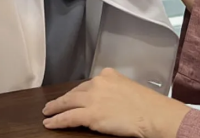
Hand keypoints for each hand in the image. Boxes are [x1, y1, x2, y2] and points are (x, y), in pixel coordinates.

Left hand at [43, 68, 189, 137]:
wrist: (152, 114)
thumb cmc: (148, 105)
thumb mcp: (129, 89)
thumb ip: (115, 90)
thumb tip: (107, 100)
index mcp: (108, 75)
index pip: (87, 84)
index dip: (78, 92)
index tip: (72, 97)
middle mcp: (98, 83)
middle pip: (75, 92)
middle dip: (63, 99)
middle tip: (53, 105)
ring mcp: (93, 98)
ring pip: (68, 103)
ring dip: (55, 108)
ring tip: (47, 113)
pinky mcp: (90, 114)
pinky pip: (68, 117)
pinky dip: (57, 120)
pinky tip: (50, 123)